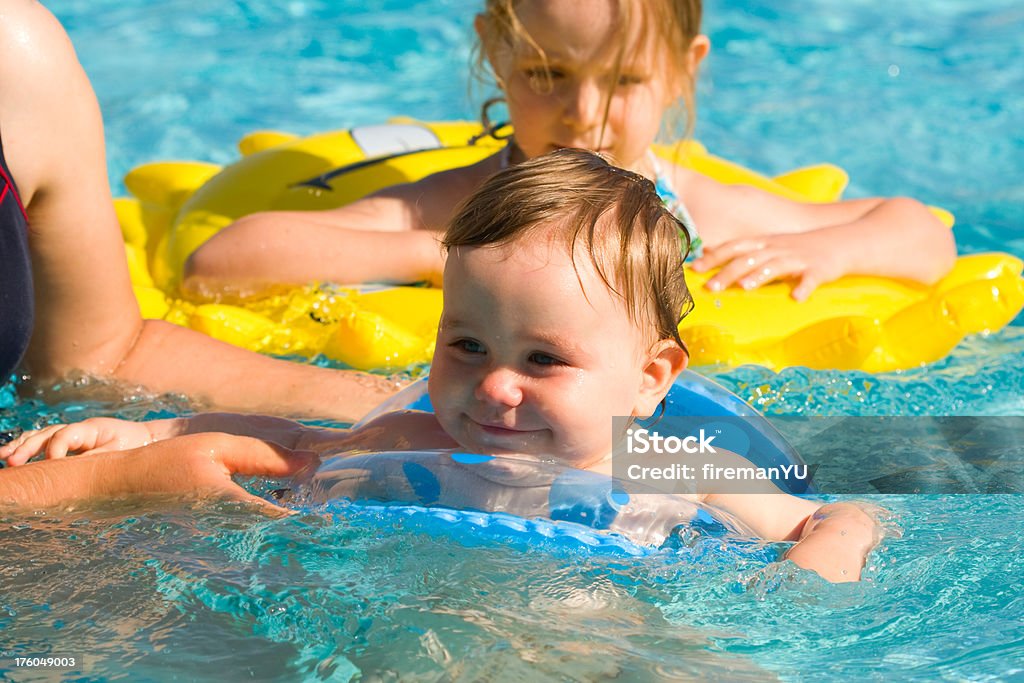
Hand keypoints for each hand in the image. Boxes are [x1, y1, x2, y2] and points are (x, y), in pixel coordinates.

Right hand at [0, 417, 178, 465]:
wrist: (143, 438)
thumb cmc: (133, 445)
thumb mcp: (119, 452)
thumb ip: (96, 458)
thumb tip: (73, 468)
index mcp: (90, 429)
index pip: (65, 435)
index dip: (56, 449)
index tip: (51, 464)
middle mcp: (76, 429)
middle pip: (46, 434)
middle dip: (28, 448)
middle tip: (11, 462)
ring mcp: (70, 435)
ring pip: (40, 436)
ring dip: (20, 446)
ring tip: (2, 457)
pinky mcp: (68, 443)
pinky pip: (43, 443)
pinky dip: (27, 449)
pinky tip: (10, 457)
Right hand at [0, 432, 319, 511]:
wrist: (120, 489)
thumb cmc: (170, 462)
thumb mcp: (220, 447)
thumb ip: (267, 456)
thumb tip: (315, 461)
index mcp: (234, 507)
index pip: (291, 519)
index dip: (321, 514)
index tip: (344, 508)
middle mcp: (230, 532)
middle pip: (286, 536)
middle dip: (313, 525)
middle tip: (339, 512)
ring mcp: (221, 543)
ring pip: (271, 538)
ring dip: (293, 525)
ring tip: (317, 510)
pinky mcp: (215, 543)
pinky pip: (253, 536)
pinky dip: (272, 525)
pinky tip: (284, 510)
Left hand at [691, 232, 844, 300]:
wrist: (842, 241)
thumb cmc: (798, 247)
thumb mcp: (767, 244)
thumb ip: (740, 249)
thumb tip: (707, 250)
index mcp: (764, 243)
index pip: (734, 247)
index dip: (714, 257)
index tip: (694, 268)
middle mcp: (777, 248)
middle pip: (749, 259)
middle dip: (728, 272)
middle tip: (710, 288)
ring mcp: (798, 258)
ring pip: (776, 266)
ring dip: (760, 276)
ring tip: (744, 287)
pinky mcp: (819, 269)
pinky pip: (811, 279)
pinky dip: (804, 287)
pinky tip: (796, 297)